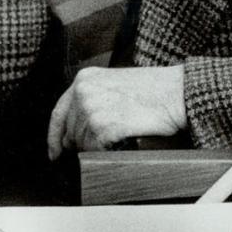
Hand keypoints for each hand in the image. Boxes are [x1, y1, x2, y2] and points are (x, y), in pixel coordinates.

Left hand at [46, 65, 186, 157]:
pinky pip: (95, 150)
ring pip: (82, 143)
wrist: (177, 93)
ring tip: (119, 136)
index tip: (55, 151)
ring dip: (97, 147)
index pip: (58, 113)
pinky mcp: (103, 127)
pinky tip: (121, 141)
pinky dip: (106, 151)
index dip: (55, 136)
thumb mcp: (114, 84)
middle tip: (102, 144)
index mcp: (84, 79)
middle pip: (70, 131)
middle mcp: (83, 92)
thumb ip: (93, 99)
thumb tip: (76, 129)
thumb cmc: (154, 90)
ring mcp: (92, 109)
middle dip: (81, 143)